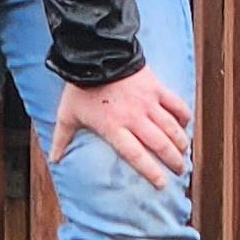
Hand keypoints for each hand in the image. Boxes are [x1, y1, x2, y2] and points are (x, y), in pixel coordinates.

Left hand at [52, 68, 192, 187]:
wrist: (94, 55)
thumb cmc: (79, 87)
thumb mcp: (67, 115)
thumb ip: (62, 139)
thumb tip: (53, 159)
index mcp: (114, 127)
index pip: (136, 155)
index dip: (151, 171)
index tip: (162, 184)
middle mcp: (134, 118)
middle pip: (160, 144)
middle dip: (173, 161)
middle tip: (179, 171)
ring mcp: (147, 102)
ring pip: (171, 127)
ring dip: (181, 142)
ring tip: (184, 153)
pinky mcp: (156, 87)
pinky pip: (175, 104)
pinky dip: (183, 115)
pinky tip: (186, 124)